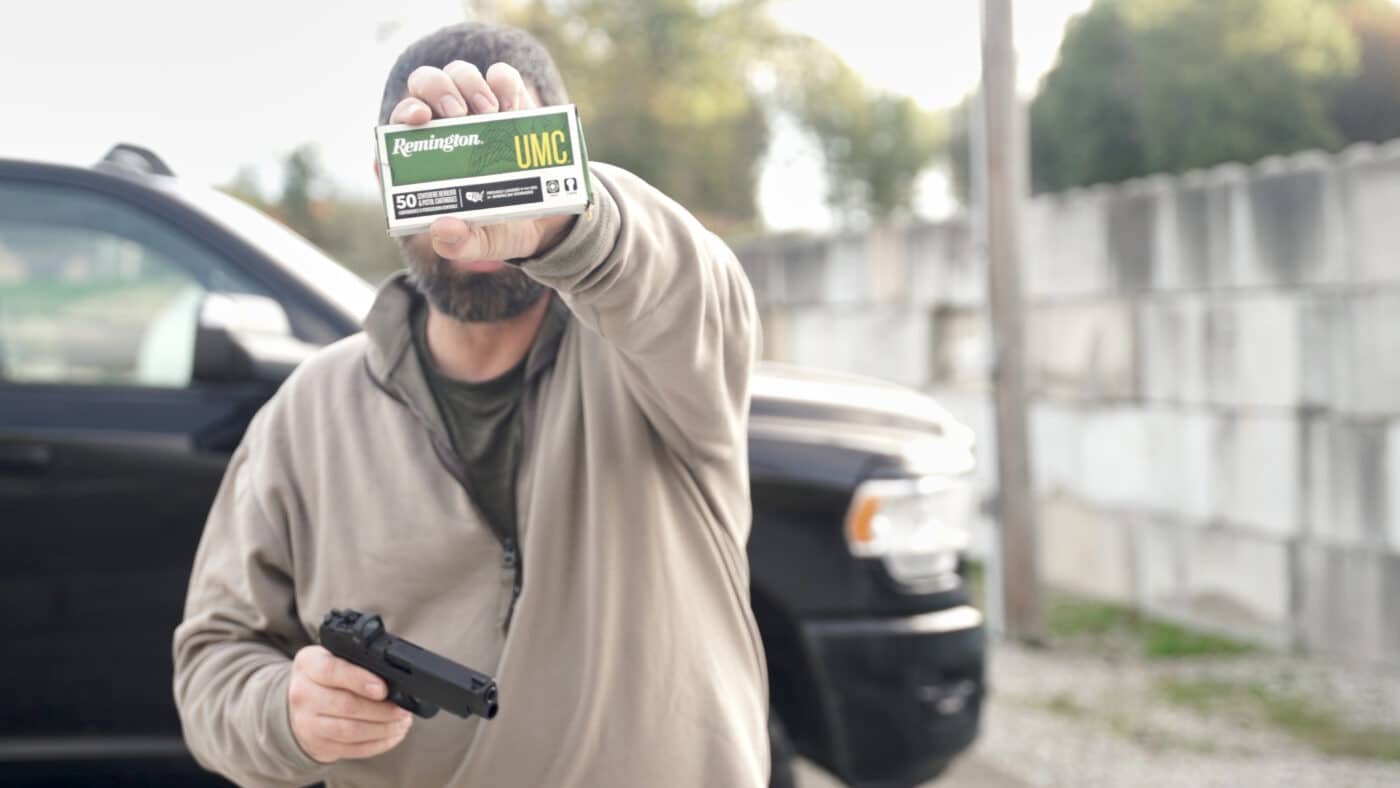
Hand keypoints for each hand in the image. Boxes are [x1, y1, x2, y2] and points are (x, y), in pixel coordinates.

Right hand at [288, 645, 412, 763]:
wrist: (299, 703)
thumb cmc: (327, 675)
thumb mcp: (334, 656)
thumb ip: (359, 661)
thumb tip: (394, 677)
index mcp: (308, 664)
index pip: (332, 671)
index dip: (359, 680)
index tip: (383, 689)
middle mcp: (302, 694)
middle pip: (345, 705)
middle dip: (380, 709)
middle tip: (402, 710)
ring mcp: (307, 723)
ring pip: (349, 731)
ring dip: (382, 729)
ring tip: (401, 723)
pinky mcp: (318, 744)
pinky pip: (351, 749)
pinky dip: (377, 744)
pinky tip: (392, 735)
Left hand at [389, 61, 575, 263]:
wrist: (548, 222)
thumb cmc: (500, 227)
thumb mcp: (481, 242)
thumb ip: (459, 243)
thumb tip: (442, 229)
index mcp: (428, 154)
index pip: (402, 122)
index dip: (404, 112)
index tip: (419, 119)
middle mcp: (447, 124)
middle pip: (426, 83)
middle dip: (438, 90)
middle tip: (459, 114)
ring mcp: (478, 108)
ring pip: (460, 72)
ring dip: (470, 85)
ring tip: (491, 113)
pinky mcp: (511, 102)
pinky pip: (502, 75)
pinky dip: (505, 82)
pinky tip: (513, 107)